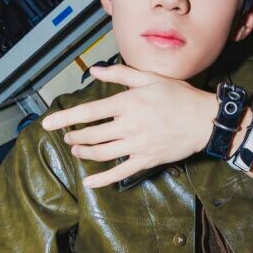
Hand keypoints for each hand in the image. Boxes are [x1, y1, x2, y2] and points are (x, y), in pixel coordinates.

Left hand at [42, 63, 217, 188]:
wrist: (205, 121)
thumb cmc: (180, 97)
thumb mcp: (151, 79)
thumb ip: (121, 74)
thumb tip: (95, 70)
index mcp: (128, 103)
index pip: (88, 112)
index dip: (64, 118)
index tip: (48, 124)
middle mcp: (129, 125)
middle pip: (91, 135)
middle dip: (74, 136)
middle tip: (68, 136)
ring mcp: (137, 145)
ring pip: (101, 154)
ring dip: (84, 152)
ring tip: (77, 149)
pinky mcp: (146, 160)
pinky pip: (119, 173)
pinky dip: (102, 179)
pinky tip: (89, 181)